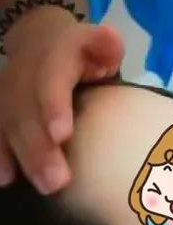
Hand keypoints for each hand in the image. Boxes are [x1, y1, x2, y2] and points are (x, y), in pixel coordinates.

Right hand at [0, 8, 123, 193]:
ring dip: (25, 158)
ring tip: (46, 187)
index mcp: (53, 55)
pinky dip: (0, 154)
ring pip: (11, 124)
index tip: (61, 135)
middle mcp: (25, 73)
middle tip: (58, 181)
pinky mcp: (0, 107)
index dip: (53, 105)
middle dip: (41, 147)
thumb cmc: (84, 53)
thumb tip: (110, 40)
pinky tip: (6, 179)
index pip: (50, 80)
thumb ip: (106, 46)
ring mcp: (9, 90)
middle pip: (28, 110)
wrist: (41, 38)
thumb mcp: (99, 43)